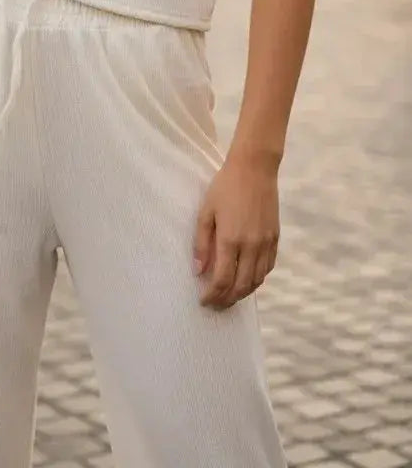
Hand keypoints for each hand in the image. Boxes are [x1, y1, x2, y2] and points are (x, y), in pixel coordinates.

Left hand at [193, 151, 279, 310]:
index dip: (213, 295)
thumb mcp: (206, 211)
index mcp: (231, 239)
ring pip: (257, 280)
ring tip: (230, 296)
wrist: (254, 168)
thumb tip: (198, 271)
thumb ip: (201, 243)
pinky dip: (257, 279)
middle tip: (216, 304)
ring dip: (243, 293)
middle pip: (241, 286)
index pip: (222, 280)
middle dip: (227, 300)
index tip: (204, 301)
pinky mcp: (275, 238)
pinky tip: (248, 279)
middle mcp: (251, 246)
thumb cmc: (225, 187)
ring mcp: (266, 243)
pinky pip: (268, 268)